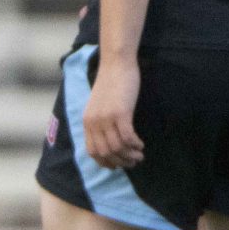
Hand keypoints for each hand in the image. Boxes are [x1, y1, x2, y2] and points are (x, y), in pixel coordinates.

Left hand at [81, 54, 143, 171]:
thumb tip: (108, 139)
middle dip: (120, 161)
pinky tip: (141, 145)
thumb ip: (99, 121)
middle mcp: (94, 122)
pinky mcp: (120, 113)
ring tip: (139, 155)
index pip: (92, 151)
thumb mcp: (99, 105)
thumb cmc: (111, 83)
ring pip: (117, 147)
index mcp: (87, 121)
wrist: (116, 64)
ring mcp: (106, 118)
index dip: (105, 162)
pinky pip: (127, 137)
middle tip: (133, 161)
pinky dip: (135, 145)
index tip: (117, 165)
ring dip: (130, 155)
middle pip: (106, 152)